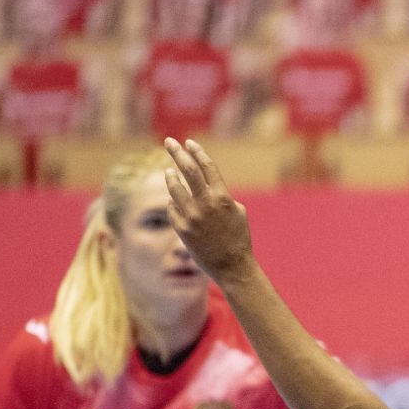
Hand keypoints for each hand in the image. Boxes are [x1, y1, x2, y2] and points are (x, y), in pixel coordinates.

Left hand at [163, 138, 256, 282]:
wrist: (232, 266)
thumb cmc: (238, 238)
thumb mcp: (238, 212)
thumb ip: (223, 195)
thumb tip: (207, 184)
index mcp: (223, 197)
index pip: (207, 166)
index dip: (197, 152)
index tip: (189, 142)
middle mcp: (206, 204)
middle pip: (188, 169)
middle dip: (177, 152)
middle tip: (169, 141)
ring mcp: (192, 216)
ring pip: (174, 187)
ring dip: (171, 177)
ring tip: (169, 172)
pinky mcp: (182, 229)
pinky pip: (172, 208)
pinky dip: (174, 203)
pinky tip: (177, 203)